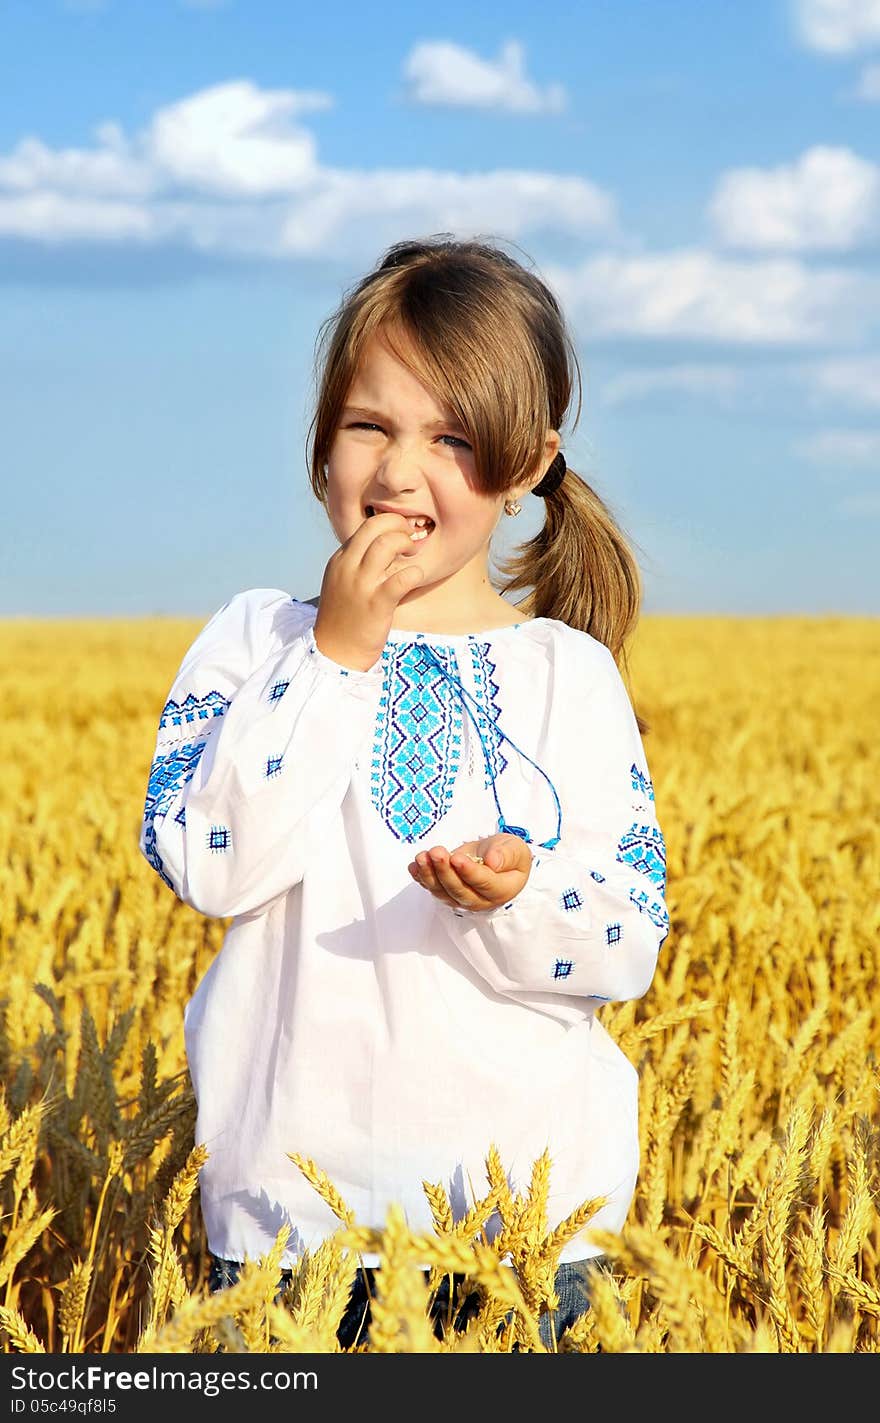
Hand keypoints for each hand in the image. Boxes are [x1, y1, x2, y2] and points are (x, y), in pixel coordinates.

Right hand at [313, 512, 426, 669]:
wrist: (334, 652)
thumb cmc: (344, 618)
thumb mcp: (341, 584)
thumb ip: (357, 564)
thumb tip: (383, 547)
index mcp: (340, 560)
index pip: (365, 527)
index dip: (388, 524)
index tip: (400, 533)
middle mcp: (347, 568)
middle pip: (374, 527)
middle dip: (398, 524)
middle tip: (410, 537)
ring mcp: (361, 585)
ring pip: (386, 545)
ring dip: (405, 543)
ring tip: (412, 554)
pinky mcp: (377, 604)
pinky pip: (401, 578)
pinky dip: (415, 573)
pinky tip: (416, 577)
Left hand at [407, 833, 532, 911]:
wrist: (495, 859)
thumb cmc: (507, 854)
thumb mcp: (515, 849)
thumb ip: (506, 855)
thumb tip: (493, 862)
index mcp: (501, 890)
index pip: (484, 884)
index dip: (469, 872)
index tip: (457, 858)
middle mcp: (480, 900)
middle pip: (459, 891)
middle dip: (445, 872)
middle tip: (436, 853)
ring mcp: (460, 898)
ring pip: (442, 892)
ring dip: (429, 874)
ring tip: (422, 857)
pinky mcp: (446, 891)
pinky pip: (432, 887)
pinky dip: (421, 877)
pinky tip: (414, 866)